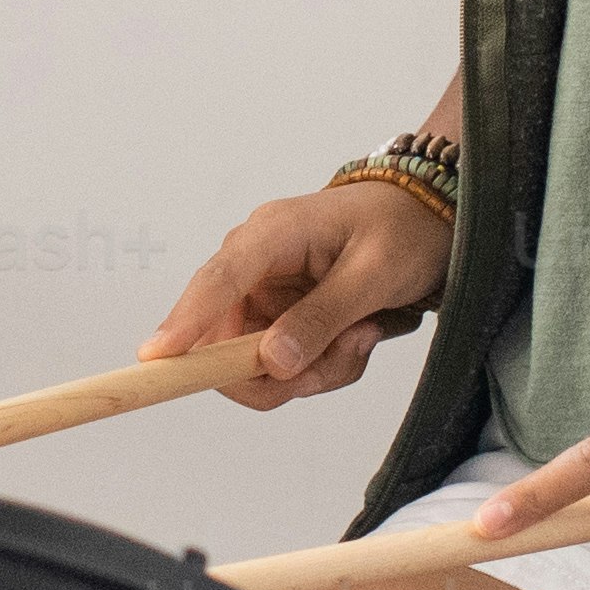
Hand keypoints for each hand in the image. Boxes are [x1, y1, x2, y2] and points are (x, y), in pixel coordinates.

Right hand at [149, 173, 452, 406]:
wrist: (432, 219)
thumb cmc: (404, 228)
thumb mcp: (374, 273)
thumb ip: (322, 318)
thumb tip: (270, 362)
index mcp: (270, 234)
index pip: (216, 282)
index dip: (183, 324)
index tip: (157, 361)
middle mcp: (255, 267)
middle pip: (227, 344)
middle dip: (285, 370)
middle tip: (346, 354)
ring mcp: (265, 298)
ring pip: (260, 368)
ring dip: (317, 369)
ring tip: (365, 333)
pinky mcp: (280, 321)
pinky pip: (286, 369)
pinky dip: (326, 367)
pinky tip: (359, 335)